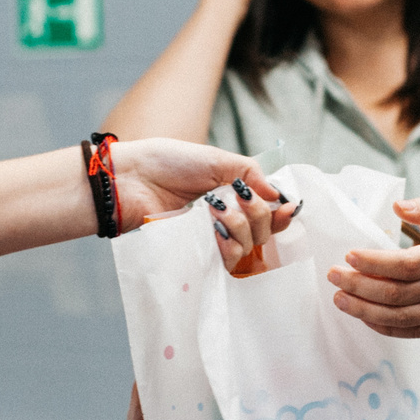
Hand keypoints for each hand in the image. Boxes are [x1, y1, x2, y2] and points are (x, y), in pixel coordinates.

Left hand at [107, 139, 291, 266]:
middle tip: (238, 199)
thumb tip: (279, 196)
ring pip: (249, 246)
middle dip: (258, 214)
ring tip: (216, 212)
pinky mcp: (198, 253)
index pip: (269, 211)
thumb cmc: (168, 163)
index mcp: (234, 195)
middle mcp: (227, 218)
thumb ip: (252, 174)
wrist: (132, 180)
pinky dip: (229, 246)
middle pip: (264, 230)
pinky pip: (228, 260)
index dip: (281, 213)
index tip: (287, 208)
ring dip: (240, 227)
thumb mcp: (217, 159)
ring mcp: (213, 237)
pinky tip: (216, 231)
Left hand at [330, 196, 419, 336]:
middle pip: (397, 295)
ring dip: (366, 312)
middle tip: (332, 276)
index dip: (373, 263)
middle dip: (358, 287)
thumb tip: (397, 206)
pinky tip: (368, 320)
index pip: (405, 265)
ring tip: (340, 299)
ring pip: (403, 318)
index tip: (348, 254)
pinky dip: (390, 329)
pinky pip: (418, 332)